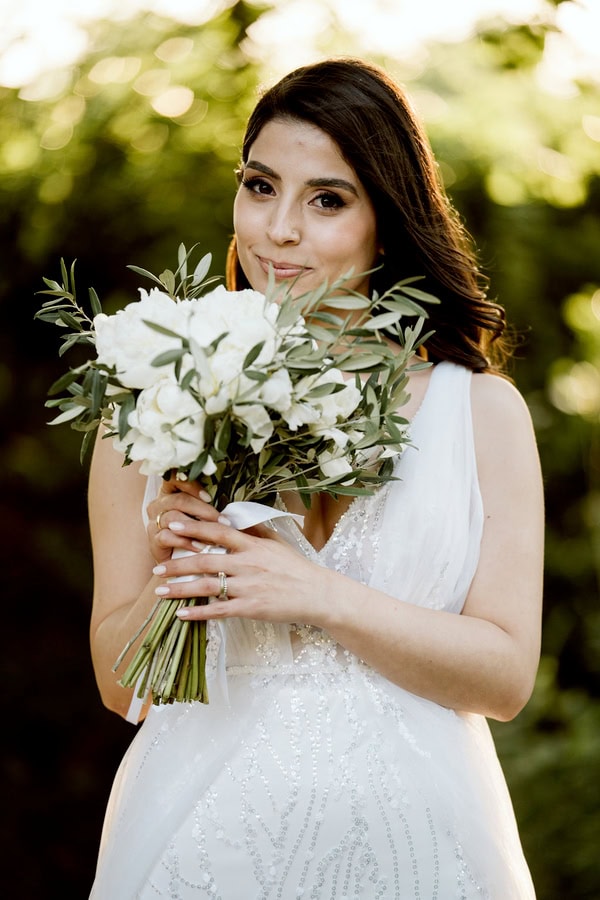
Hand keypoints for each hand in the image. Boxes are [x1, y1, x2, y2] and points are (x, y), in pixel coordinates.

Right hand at [146, 475, 222, 563]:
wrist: (186, 564)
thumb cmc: (199, 535)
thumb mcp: (207, 517)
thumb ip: (213, 506)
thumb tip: (233, 505)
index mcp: (171, 491)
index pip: (174, 478)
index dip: (190, 484)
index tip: (209, 497)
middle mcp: (159, 504)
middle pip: (179, 500)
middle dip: (203, 511)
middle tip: (223, 522)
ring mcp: (153, 522)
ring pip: (173, 518)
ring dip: (196, 528)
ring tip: (213, 537)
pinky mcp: (153, 540)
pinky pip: (167, 536)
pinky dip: (185, 541)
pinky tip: (199, 547)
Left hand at [150, 515, 333, 627]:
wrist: (317, 594)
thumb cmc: (295, 567)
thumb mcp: (275, 542)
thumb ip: (252, 531)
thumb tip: (230, 516)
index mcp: (253, 544)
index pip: (217, 531)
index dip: (193, 527)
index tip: (171, 525)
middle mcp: (248, 563)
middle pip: (204, 559)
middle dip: (176, 563)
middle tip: (156, 566)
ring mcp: (249, 586)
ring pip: (206, 586)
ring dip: (180, 588)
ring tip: (159, 590)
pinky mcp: (251, 608)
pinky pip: (219, 611)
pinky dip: (198, 613)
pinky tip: (181, 615)